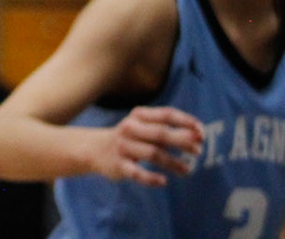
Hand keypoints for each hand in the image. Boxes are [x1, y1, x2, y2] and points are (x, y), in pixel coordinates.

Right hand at [88, 106, 204, 185]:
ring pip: (153, 154)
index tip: (201, 132)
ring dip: (173, 162)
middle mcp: (130, 128)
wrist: (94, 148)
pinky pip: (137, 173)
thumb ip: (167, 128)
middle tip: (199, 150)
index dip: (186, 122)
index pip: (166, 114)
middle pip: (160, 134)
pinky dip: (151, 178)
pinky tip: (163, 181)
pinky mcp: (118, 165)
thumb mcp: (143, 126)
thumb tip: (198, 135)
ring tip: (188, 170)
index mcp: (138, 115)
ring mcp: (123, 147)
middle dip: (182, 141)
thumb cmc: (130, 137)